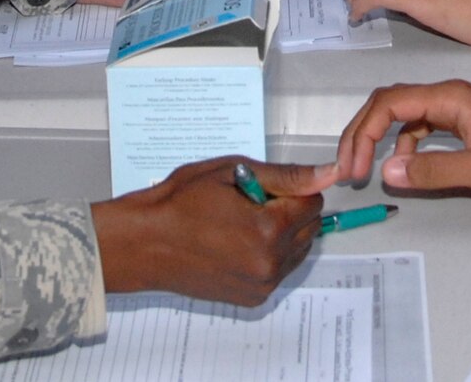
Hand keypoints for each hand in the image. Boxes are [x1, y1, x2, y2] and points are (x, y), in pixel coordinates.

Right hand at [92, 156, 331, 303]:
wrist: (144, 243)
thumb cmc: (179, 203)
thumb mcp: (230, 173)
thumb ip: (285, 176)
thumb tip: (327, 173)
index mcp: (267, 230)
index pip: (313, 202)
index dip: (289, 188)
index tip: (261, 187)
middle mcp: (269, 264)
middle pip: (309, 227)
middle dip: (288, 210)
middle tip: (248, 202)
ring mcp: (261, 285)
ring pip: (297, 249)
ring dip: (281, 232)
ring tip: (240, 223)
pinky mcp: (252, 298)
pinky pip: (280, 270)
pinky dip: (268, 253)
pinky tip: (236, 243)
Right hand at [335, 81, 470, 200]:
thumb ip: (435, 171)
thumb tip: (387, 172)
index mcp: (450, 97)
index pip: (389, 103)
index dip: (363, 132)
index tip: (353, 166)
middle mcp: (448, 96)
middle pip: (389, 104)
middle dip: (362, 133)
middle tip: (347, 169)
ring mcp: (454, 108)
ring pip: (401, 115)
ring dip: (378, 139)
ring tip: (366, 170)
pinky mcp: (461, 123)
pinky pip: (419, 127)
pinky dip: (402, 145)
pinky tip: (404, 168)